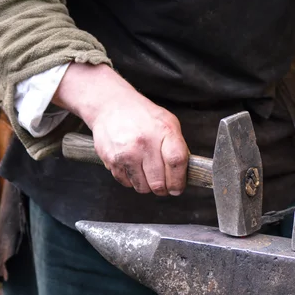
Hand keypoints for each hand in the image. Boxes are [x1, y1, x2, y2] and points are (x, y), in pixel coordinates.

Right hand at [53, 63, 188, 195]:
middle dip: (163, 189)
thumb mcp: (168, 122)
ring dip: (146, 185)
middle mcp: (145, 142)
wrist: (110, 105)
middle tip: (162, 185)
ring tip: (145, 172)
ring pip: (142, 187)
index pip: (176, 162)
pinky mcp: (112, 160)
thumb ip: (178, 146)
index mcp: (164, 131)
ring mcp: (127, 152)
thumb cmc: (141, 115)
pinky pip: (126, 183)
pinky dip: (131, 180)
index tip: (177, 188)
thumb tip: (184, 173)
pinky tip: (132, 167)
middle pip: (159, 182)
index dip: (179, 181)